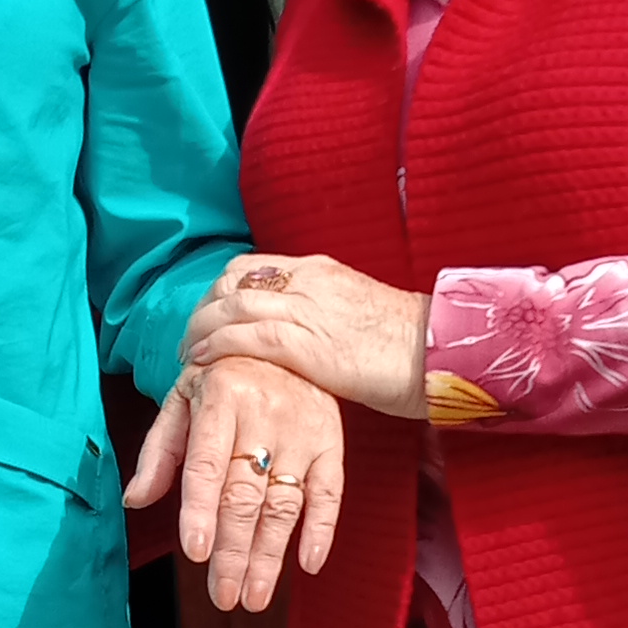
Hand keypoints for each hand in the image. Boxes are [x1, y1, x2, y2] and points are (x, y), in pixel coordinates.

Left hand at [124, 350, 344, 611]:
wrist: (281, 339)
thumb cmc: (222, 377)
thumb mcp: (181, 400)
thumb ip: (159, 452)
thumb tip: (135, 500)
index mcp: (221, 400)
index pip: (208, 465)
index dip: (201, 510)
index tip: (197, 552)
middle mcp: (265, 415)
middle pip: (245, 495)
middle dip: (234, 552)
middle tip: (224, 596)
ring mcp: (302, 431)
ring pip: (284, 503)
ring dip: (270, 555)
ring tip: (254, 596)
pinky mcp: (331, 442)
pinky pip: (330, 491)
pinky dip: (322, 529)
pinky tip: (308, 564)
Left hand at [181, 249, 430, 419]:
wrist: (440, 352)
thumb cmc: (409, 346)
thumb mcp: (359, 315)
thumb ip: (324, 316)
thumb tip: (301, 335)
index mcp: (321, 271)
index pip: (253, 267)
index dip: (220, 290)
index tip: (208, 315)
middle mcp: (309, 281)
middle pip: (233, 282)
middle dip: (203, 309)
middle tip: (190, 338)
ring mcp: (307, 309)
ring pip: (232, 306)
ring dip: (200, 329)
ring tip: (187, 353)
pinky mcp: (307, 343)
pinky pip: (246, 336)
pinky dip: (217, 345)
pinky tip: (202, 360)